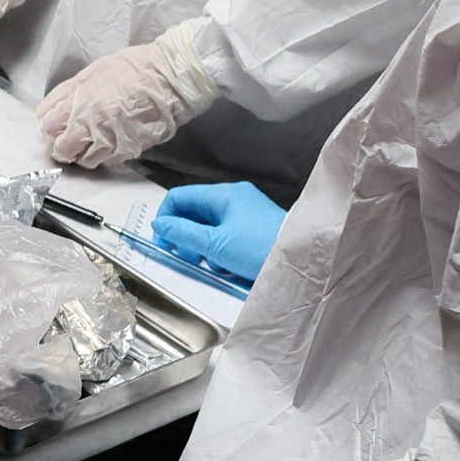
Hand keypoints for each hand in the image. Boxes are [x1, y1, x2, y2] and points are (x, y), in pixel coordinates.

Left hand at [38, 27, 218, 171]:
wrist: (170, 78)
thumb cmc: (135, 68)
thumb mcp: (94, 71)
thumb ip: (70, 91)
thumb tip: (51, 109)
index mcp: (79, 101)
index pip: (49, 124)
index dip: (49, 127)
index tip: (53, 127)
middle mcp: (90, 124)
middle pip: (62, 148)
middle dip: (61, 145)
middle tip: (67, 140)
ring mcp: (109, 139)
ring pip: (82, 160)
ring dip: (81, 154)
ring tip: (87, 144)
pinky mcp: (127, 149)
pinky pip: (106, 161)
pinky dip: (102, 156)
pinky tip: (107, 145)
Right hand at [144, 180, 281, 290]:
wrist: (298, 261)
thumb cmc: (263, 248)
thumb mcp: (215, 244)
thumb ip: (183, 233)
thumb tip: (161, 225)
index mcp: (224, 195)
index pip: (180, 197)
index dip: (166, 217)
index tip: (162, 240)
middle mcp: (234, 200)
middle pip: (194, 213)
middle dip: (185, 236)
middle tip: (187, 256)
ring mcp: (244, 215)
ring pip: (208, 228)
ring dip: (203, 247)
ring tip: (211, 263)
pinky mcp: (252, 231)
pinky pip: (224, 237)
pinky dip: (219, 251)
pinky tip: (226, 265)